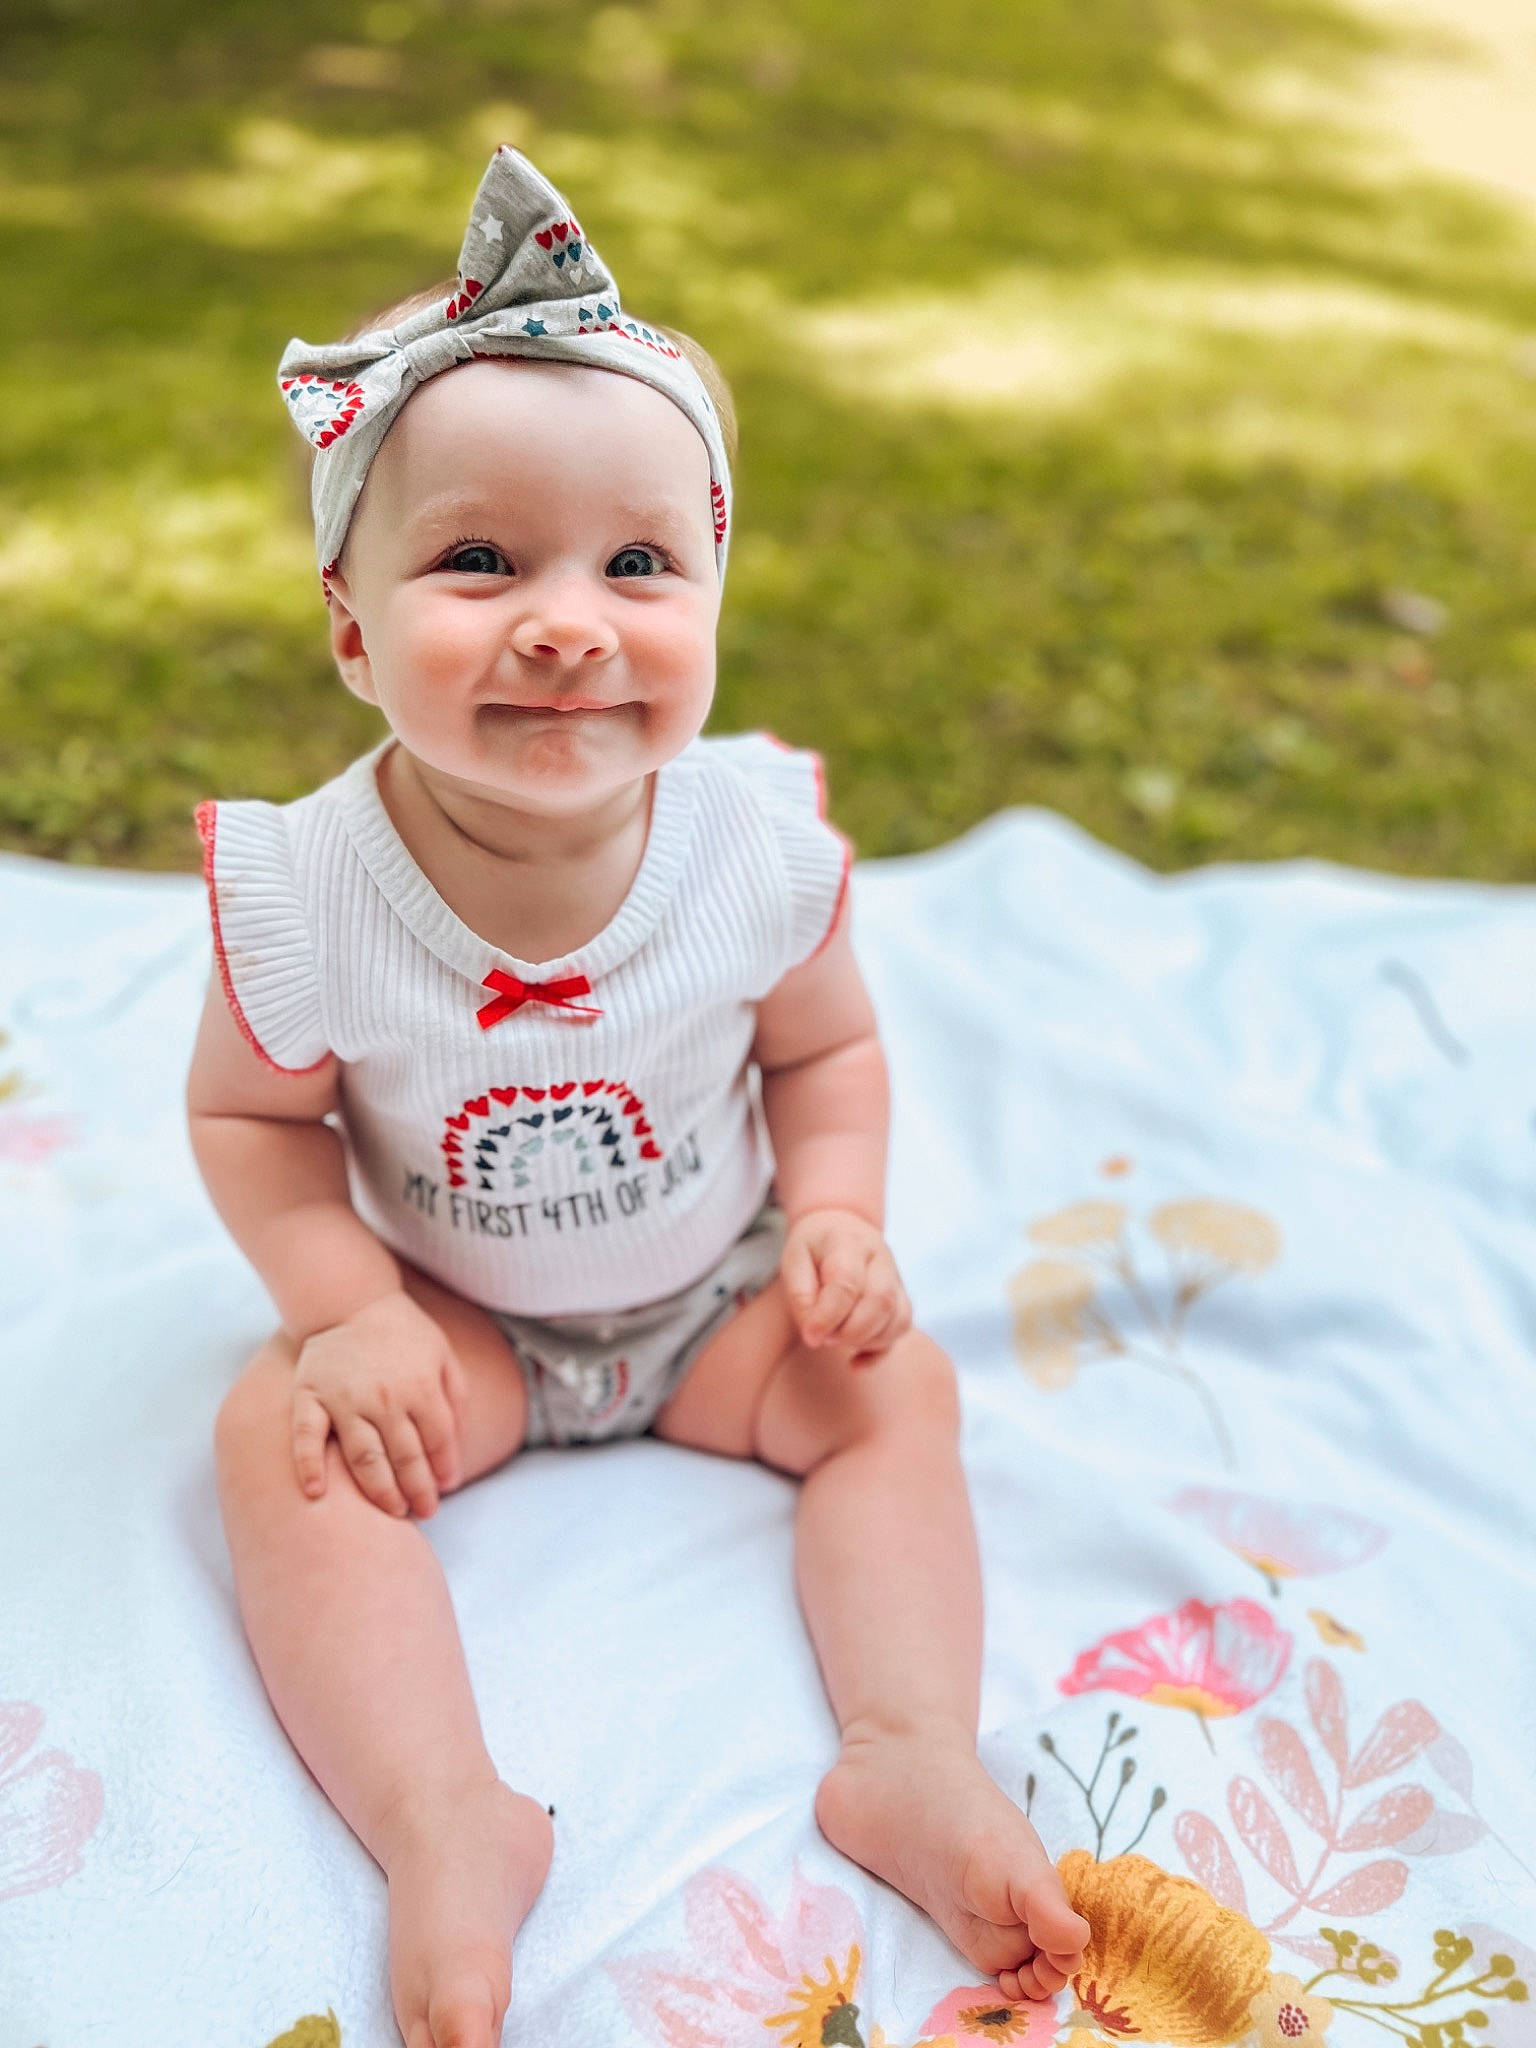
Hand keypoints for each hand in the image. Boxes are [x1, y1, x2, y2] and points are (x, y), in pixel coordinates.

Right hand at [290, 1291, 466, 1517]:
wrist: (351, 1301)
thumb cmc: (402, 1331)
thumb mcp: (442, 1353)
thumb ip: (455, 1394)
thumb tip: (458, 1440)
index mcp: (421, 1386)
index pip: (439, 1441)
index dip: (444, 1468)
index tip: (446, 1488)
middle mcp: (386, 1397)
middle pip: (406, 1457)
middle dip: (418, 1490)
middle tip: (425, 1512)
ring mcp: (345, 1399)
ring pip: (365, 1457)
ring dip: (380, 1490)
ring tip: (393, 1511)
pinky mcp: (310, 1396)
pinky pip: (307, 1437)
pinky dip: (309, 1466)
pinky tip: (317, 1493)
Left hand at [780, 1208, 911, 1366]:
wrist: (840, 1227)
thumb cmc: (813, 1248)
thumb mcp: (794, 1260)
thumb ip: (800, 1295)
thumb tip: (814, 1334)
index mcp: (849, 1242)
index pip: (847, 1283)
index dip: (828, 1316)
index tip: (810, 1336)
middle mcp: (881, 1258)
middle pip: (881, 1301)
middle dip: (851, 1331)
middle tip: (824, 1338)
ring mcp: (896, 1279)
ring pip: (898, 1318)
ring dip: (866, 1341)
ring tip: (836, 1339)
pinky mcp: (901, 1298)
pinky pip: (902, 1330)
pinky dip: (879, 1353)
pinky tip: (854, 1363)